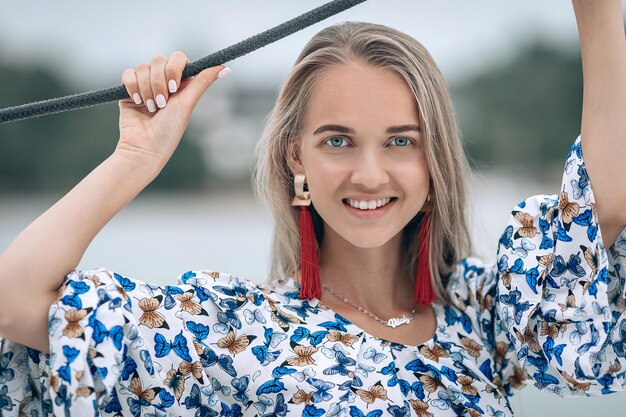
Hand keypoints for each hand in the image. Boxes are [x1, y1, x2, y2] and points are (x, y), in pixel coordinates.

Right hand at [116, 51, 229, 173]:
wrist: (144, 147)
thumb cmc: (169, 130)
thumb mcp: (188, 104)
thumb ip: (203, 82)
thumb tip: (225, 68)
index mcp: (181, 83)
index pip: (178, 58)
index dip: (174, 69)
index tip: (174, 88)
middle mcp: (164, 81)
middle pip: (158, 60)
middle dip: (159, 83)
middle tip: (161, 104)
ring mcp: (146, 85)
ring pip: (142, 67)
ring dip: (146, 89)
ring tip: (151, 108)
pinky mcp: (129, 90)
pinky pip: (128, 74)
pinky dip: (132, 87)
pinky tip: (137, 102)